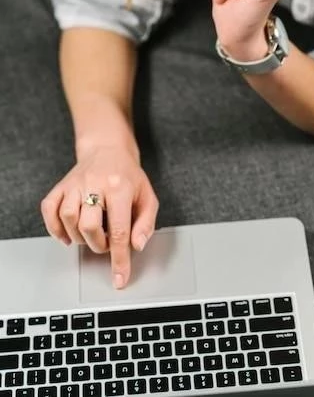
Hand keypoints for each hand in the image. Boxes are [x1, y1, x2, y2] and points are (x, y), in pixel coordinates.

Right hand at [41, 145, 158, 288]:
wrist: (108, 150)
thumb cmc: (129, 177)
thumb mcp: (147, 197)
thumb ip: (146, 223)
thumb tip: (136, 246)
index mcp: (120, 188)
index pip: (119, 230)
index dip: (119, 259)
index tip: (119, 278)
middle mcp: (95, 184)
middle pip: (89, 226)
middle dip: (98, 245)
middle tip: (106, 243)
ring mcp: (75, 183)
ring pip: (68, 218)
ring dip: (78, 237)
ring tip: (90, 235)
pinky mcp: (61, 185)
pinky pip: (49, 209)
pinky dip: (55, 227)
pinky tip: (67, 234)